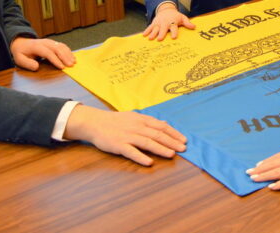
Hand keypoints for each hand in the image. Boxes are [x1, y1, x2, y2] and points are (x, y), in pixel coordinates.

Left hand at [10, 36, 74, 70]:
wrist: (21, 43)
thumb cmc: (21, 53)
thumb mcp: (19, 59)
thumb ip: (27, 63)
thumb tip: (37, 67)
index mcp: (36, 46)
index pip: (48, 53)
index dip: (56, 60)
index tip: (62, 67)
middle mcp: (45, 42)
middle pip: (57, 48)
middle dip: (65, 57)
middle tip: (71, 65)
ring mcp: (50, 42)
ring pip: (61, 46)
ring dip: (68, 54)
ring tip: (73, 62)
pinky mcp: (53, 43)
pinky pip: (62, 45)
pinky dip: (68, 51)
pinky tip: (72, 57)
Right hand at [64, 105, 186, 165]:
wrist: (95, 122)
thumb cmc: (116, 121)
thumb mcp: (134, 117)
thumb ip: (150, 121)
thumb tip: (165, 123)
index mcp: (142, 119)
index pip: (161, 126)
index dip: (174, 133)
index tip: (184, 140)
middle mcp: (137, 127)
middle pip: (157, 134)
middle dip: (172, 142)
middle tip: (183, 149)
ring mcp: (128, 136)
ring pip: (147, 142)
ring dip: (160, 148)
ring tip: (171, 155)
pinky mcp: (118, 145)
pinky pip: (131, 152)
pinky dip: (141, 157)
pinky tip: (149, 162)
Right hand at [143, 3, 194, 40]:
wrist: (166, 9)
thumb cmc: (175, 16)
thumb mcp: (182, 18)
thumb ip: (187, 23)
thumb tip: (194, 27)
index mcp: (173, 22)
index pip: (174, 27)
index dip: (174, 32)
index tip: (173, 37)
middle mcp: (165, 23)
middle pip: (163, 29)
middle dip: (161, 33)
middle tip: (160, 39)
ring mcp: (159, 23)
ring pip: (155, 28)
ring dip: (153, 33)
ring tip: (150, 38)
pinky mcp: (154, 23)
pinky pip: (149, 27)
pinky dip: (146, 31)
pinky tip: (143, 35)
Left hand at [246, 145, 279, 189]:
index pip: (277, 157)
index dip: (266, 161)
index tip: (257, 165)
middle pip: (273, 163)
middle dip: (260, 168)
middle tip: (249, 172)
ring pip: (277, 171)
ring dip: (264, 175)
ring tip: (254, 179)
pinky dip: (279, 184)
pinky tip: (271, 187)